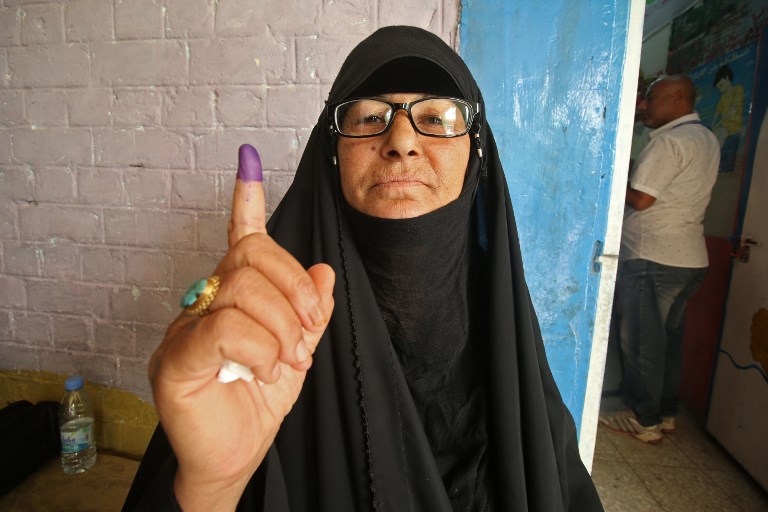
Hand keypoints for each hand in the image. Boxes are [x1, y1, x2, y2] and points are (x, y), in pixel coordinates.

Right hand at [149, 144, 334, 511]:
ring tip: (289, 362)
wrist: (233, 456)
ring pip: (241, 289)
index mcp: (235, 297)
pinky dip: (260, 348)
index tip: (249, 160)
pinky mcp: (176, 357)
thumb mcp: (297, 353)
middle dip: (294, 290)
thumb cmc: (258, 402)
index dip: (245, 200)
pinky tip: (267, 371)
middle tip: (309, 334)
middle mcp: (205, 301)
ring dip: (282, 327)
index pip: (239, 239)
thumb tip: (324, 272)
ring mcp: (185, 326)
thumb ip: (309, 314)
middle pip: (250, 256)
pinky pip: (224, 327)